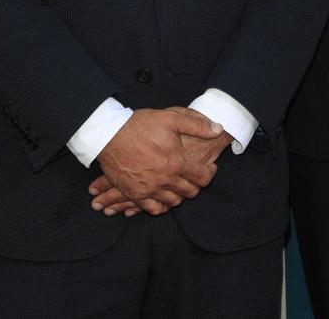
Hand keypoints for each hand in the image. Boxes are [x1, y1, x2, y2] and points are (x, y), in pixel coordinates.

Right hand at [91, 108, 222, 215]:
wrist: (110, 135)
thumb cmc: (141, 125)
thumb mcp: (171, 118)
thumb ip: (197, 125)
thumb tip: (218, 129)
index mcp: (177, 162)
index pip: (203, 177)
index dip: (210, 173)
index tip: (210, 168)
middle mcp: (166, 180)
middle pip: (189, 192)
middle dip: (196, 185)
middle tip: (196, 176)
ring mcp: (150, 189)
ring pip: (173, 202)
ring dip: (180, 196)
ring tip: (181, 185)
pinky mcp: (135, 194)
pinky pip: (154, 209)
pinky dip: (162, 206)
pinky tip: (164, 198)